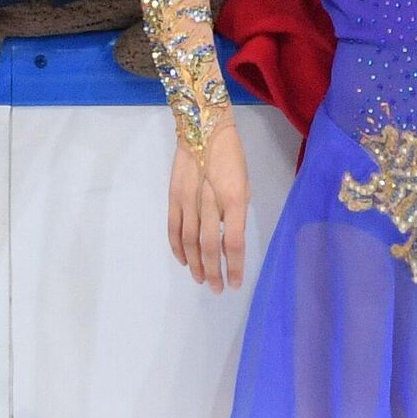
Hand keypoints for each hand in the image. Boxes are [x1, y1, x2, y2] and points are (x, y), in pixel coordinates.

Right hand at [166, 121, 248, 291]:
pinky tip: (183, 260)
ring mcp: (187, 199)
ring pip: (188, 241)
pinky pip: (173, 227)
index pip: (234, 242)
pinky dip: (177, 248)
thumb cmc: (231, 157)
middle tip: (216, 289)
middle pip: (209, 246)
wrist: (203, 127)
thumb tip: (229, 238)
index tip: (236, 283)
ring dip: (195, 264)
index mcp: (233, 199)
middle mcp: (209, 202)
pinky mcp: (173, 196)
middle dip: (213, 272)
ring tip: (201, 279)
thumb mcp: (243, 184)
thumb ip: (236, 213)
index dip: (234, 267)